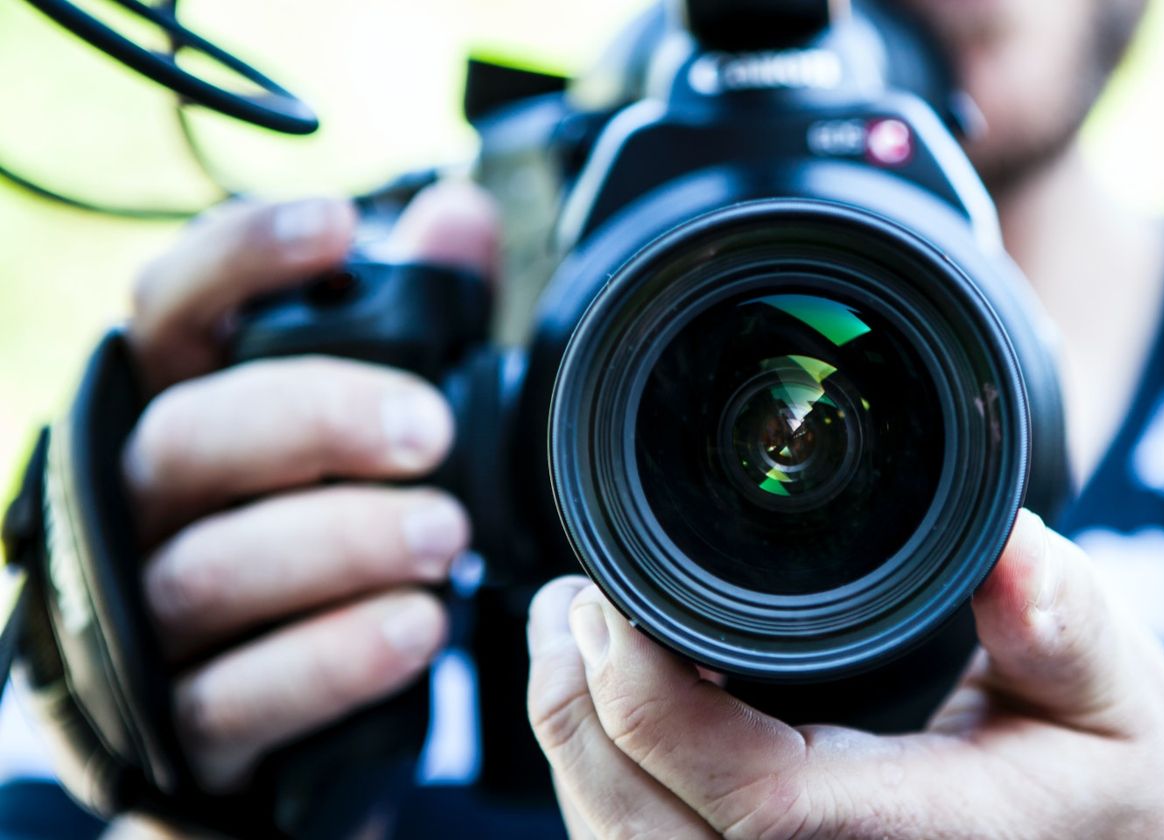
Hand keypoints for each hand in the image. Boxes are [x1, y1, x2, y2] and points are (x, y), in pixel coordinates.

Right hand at [115, 183, 497, 791]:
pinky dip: (334, 659)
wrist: (273, 712)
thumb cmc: (317, 531)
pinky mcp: (183, 725)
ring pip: (211, 568)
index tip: (339, 227)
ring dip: (339, 544)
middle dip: (314, 420)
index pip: (171, 308)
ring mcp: (146, 618)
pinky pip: (241, 692)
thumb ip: (417, 322)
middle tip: (428, 431)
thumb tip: (459, 214)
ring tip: (444, 537)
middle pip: (188, 436)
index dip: (240, 257)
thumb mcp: (371, 425)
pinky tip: (415, 628)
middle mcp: (139, 503)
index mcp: (183, 406)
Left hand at [526, 511, 1163, 838]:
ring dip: (579, 757)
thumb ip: (1065, 620)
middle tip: (567, 603)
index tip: (613, 596)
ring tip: (570, 644)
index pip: (750, 800)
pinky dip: (612, 799)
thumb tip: (1011, 541)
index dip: (649, 700)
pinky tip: (613, 722)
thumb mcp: (1121, 693)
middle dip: (575, 716)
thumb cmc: (1120, 792)